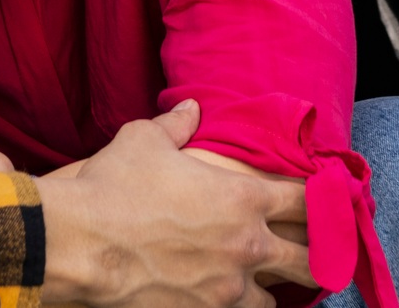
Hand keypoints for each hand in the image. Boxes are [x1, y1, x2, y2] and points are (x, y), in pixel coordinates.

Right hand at [39, 99, 313, 307]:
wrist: (73, 242)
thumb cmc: (111, 186)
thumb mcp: (145, 140)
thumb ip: (177, 126)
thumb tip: (191, 110)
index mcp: (245, 197)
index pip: (308, 201)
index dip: (321, 203)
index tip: (325, 207)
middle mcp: (246, 245)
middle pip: (308, 258)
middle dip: (316, 257)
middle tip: (317, 257)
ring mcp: (225, 288)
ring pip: (273, 300)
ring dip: (270, 291)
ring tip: (264, 286)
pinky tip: (229, 304)